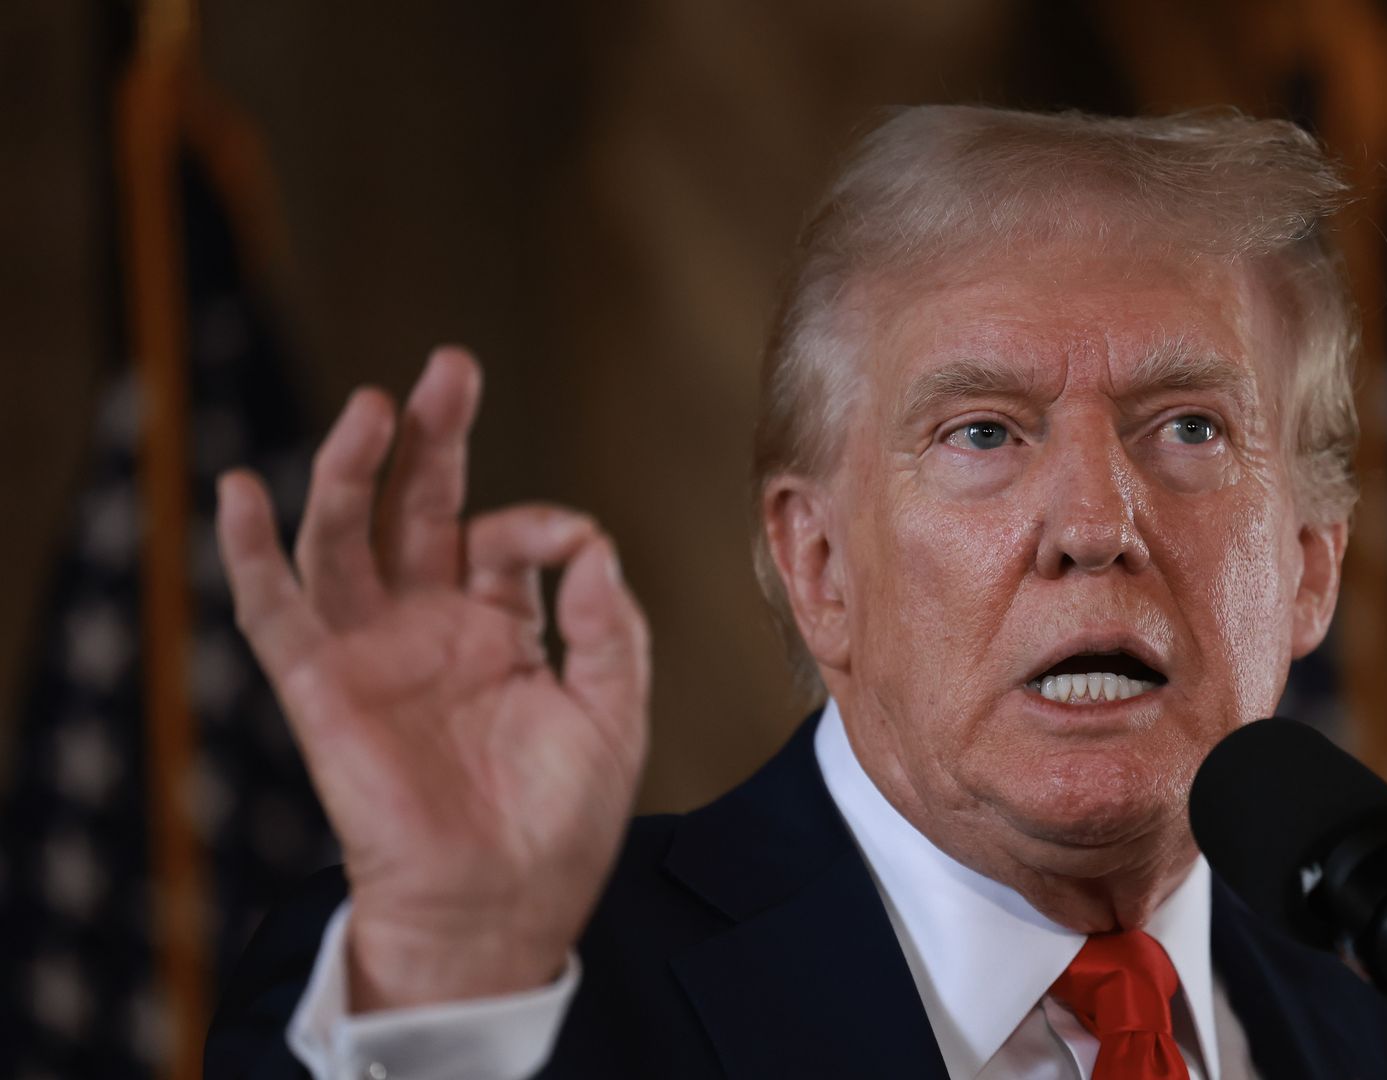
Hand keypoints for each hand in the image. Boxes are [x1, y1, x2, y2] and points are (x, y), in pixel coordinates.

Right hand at [215, 347, 650, 1010]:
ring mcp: (371, 650)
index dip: (537, 523)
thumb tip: (591, 541)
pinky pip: (273, 610)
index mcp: (499, 626)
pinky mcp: (321, 686)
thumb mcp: (612, 709)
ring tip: (371, 408)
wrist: (503, 906)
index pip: (505, 539)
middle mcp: (428, 624)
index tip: (568, 541)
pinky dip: (248, 551)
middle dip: (431, 436)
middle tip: (449, 367)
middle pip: (416, 507)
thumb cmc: (561, 820)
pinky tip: (238, 489)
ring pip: (344, 537)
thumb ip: (611, 623)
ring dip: (350, 469)